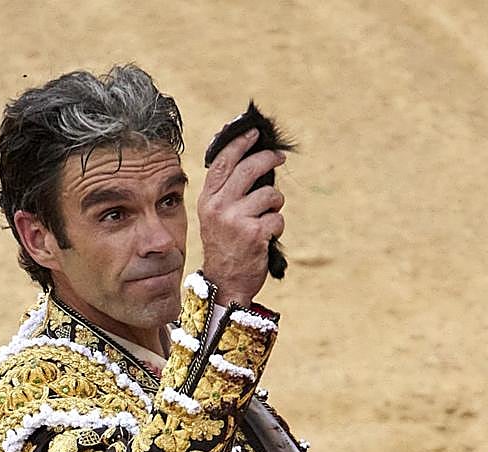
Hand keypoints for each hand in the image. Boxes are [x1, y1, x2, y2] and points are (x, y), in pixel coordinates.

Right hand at [197, 128, 286, 305]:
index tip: (254, 132)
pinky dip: (277, 227)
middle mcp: (219, 206)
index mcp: (207, 199)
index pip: (223, 162)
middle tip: (279, 157)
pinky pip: (277, 218)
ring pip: (270, 195)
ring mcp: (236, 219)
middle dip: (268, 159)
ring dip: (275, 204)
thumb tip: (253, 162)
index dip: (240, 143)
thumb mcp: (215, 217)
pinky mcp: (254, 233)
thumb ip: (227, 192)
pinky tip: (266, 237)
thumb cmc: (225, 247)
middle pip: (249, 169)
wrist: (224, 282)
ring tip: (267, 217)